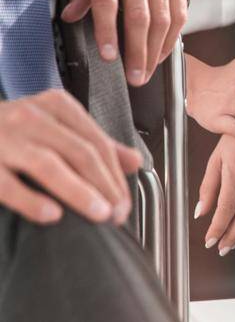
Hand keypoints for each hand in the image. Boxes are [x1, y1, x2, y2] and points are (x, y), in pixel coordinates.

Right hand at [0, 90, 140, 224]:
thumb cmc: (11, 130)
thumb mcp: (54, 124)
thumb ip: (92, 141)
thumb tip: (134, 162)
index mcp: (55, 106)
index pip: (96, 141)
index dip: (115, 173)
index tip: (125, 202)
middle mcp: (32, 117)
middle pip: (79, 152)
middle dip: (104, 185)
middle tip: (118, 213)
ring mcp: (4, 138)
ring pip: (49, 164)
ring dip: (78, 191)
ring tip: (99, 213)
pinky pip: (7, 183)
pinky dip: (30, 199)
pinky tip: (51, 215)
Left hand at [60, 0, 185, 86]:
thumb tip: (69, 16)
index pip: (108, 3)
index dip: (108, 31)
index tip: (109, 56)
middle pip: (140, 17)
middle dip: (138, 51)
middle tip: (134, 77)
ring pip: (162, 18)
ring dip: (156, 49)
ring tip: (147, 72)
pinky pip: (179, 11)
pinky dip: (173, 35)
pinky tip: (164, 52)